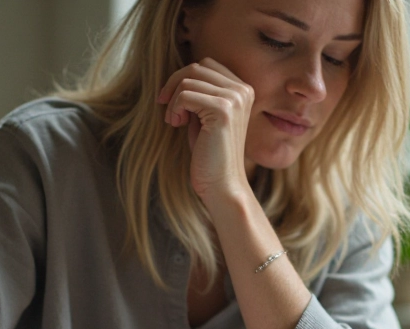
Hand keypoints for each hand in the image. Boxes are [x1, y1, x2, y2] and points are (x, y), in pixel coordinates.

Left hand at [158, 57, 253, 200]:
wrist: (222, 184)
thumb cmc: (210, 153)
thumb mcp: (205, 116)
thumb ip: (200, 94)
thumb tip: (179, 76)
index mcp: (243, 90)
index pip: (207, 65)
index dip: (184, 78)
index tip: (172, 100)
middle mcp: (243, 91)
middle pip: (197, 67)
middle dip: (175, 84)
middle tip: (166, 107)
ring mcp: (235, 99)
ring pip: (189, 80)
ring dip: (173, 100)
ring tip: (175, 121)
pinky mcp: (223, 110)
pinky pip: (185, 95)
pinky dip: (174, 109)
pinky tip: (176, 124)